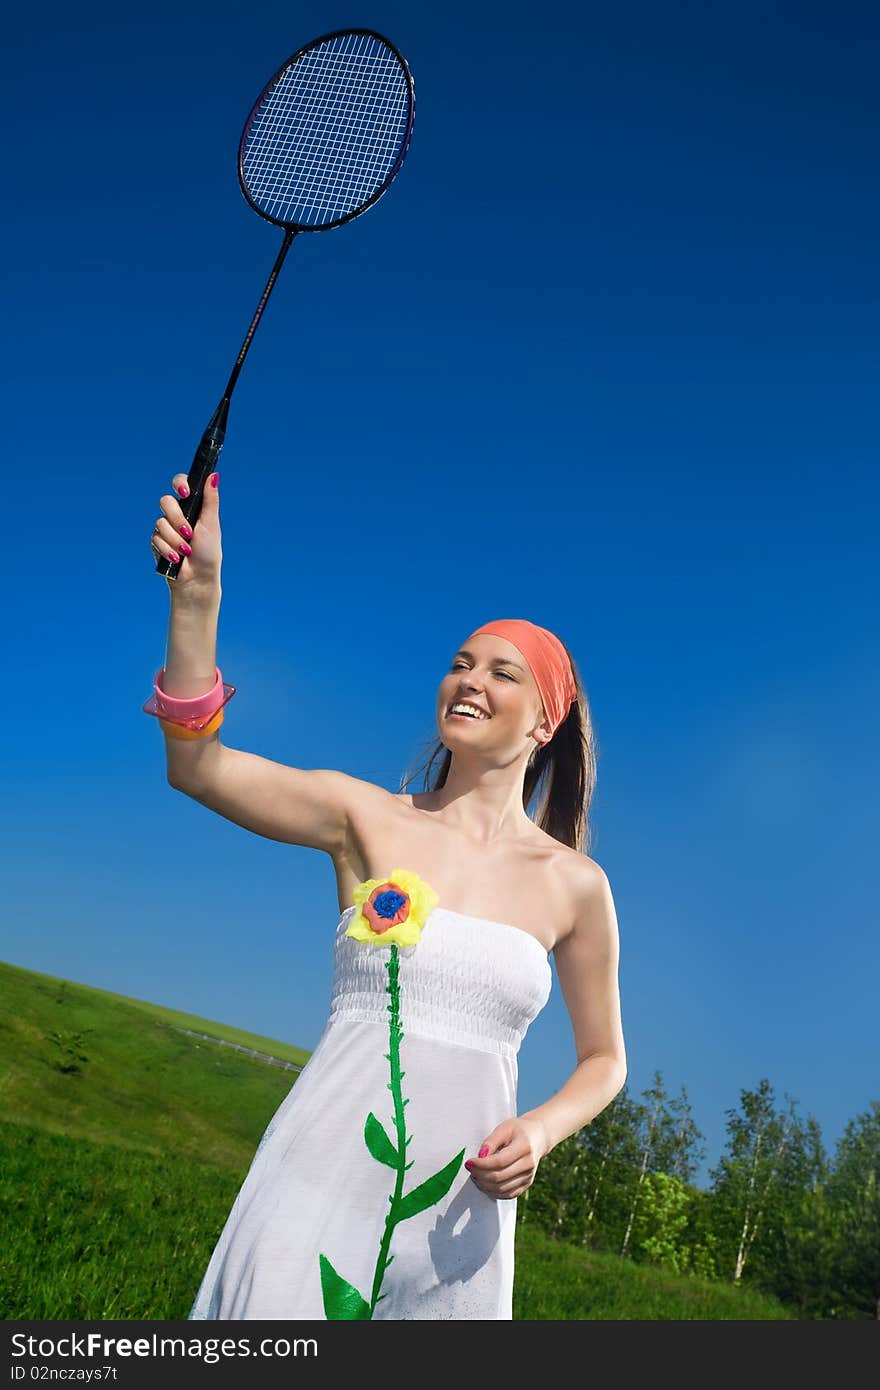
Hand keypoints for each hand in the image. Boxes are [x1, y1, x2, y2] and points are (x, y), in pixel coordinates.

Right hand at [150, 471, 222, 596]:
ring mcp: (166, 528)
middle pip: (165, 501)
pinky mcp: (157, 541)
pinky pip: (156, 538)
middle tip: (189, 533)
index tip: (185, 494)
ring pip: (160, 522)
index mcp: (192, 507)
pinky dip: (167, 549)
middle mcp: (177, 514)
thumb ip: (210, 500)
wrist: (197, 579)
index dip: (179, 484)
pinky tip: (176, 559)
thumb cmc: (208, 553)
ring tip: (186, 552)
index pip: (181, 484)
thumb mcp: (211, 524)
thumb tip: (214, 475)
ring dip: (175, 539)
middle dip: (177, 518)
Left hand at [463, 1112, 549, 1199]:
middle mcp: (528, 1164)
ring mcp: (528, 1177)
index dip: (482, 1165)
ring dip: (484, 1185)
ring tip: (475, 1175)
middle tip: (470, 1169)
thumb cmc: (519, 1130)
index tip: (469, 1162)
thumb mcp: (505, 1128)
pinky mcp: (526, 1184)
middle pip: (499, 1177)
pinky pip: (507, 1194)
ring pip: (501, 1189)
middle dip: (480, 1175)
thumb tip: (480, 1156)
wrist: (538, 1137)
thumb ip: (491, 1141)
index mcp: (524, 1147)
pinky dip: (493, 1192)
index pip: (499, 1162)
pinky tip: (485, 1183)